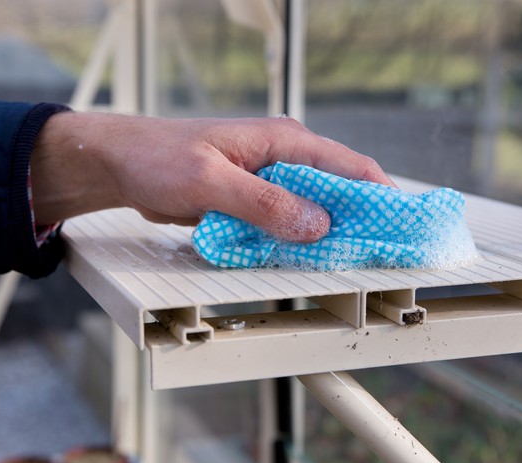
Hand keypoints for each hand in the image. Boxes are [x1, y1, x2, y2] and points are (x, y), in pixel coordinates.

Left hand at [30, 112, 394, 242]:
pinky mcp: (253, 200)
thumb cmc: (160, 159)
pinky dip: (294, 240)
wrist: (124, 166)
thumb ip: (263, 202)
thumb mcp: (211, 181)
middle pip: (336, 190)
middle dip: (354, 221)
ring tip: (342, 263)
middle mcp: (284, 157)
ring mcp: (269, 180)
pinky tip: (299, 259)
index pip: (349, 165)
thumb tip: (317, 224)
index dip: (378, 196)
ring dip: (323, 235)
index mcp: (283, 140)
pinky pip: (284, 222)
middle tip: (371, 256)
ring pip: (311, 210)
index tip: (397, 228)